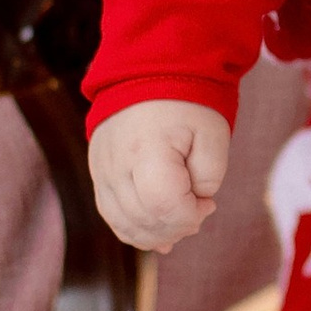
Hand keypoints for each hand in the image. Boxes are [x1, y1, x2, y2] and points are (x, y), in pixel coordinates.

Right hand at [91, 100, 229, 251]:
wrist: (147, 75)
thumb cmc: (186, 105)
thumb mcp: (213, 134)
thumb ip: (209, 176)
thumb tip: (195, 206)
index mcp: (148, 149)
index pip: (164, 205)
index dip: (190, 215)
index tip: (208, 203)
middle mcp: (117, 164)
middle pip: (144, 219)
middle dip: (178, 226)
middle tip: (199, 211)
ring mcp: (101, 171)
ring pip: (124, 224)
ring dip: (157, 234)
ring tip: (181, 223)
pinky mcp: (98, 174)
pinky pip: (111, 215)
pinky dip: (135, 230)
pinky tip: (158, 233)